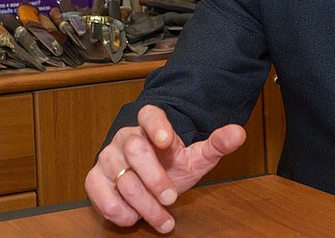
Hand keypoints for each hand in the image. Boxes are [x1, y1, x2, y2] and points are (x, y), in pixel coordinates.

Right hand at [85, 104, 246, 233]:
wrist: (149, 179)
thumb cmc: (171, 164)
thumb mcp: (197, 156)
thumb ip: (217, 144)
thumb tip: (239, 133)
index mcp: (151, 125)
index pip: (149, 114)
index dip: (156, 124)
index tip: (167, 140)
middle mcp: (126, 137)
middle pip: (134, 148)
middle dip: (153, 177)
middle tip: (171, 198)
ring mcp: (108, 157)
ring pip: (120, 176)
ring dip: (142, 203)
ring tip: (163, 220)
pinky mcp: (95, 179)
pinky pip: (96, 191)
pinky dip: (115, 208)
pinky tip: (133, 218)